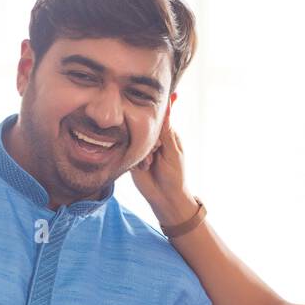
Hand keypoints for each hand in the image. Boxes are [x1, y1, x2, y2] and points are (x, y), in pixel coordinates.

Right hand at [130, 94, 197, 227]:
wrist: (165, 197)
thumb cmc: (175, 175)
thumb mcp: (173, 151)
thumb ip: (166, 130)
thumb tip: (168, 107)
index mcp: (167, 134)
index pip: (159, 118)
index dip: (155, 120)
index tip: (158, 130)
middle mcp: (154, 139)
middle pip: (144, 127)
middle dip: (150, 139)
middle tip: (157, 151)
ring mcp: (142, 148)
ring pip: (135, 139)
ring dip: (143, 151)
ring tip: (150, 164)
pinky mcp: (132, 158)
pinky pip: (129, 151)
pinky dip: (136, 159)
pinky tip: (144, 168)